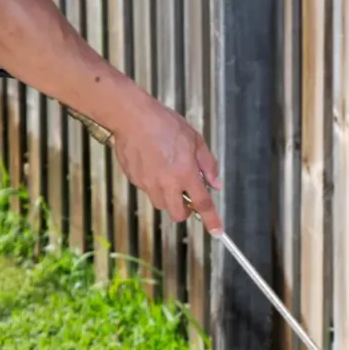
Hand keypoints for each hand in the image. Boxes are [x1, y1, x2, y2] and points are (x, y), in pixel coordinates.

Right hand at [110, 89, 223, 233]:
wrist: (131, 117)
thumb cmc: (164, 124)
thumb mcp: (195, 140)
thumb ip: (208, 164)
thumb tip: (215, 184)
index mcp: (185, 173)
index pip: (202, 204)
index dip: (211, 220)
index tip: (217, 232)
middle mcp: (167, 183)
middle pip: (178, 214)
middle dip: (184, 209)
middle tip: (185, 194)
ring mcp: (148, 184)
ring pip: (161, 204)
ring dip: (168, 197)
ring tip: (166, 173)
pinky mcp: (134, 180)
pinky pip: (147, 191)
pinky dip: (153, 184)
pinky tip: (152, 164)